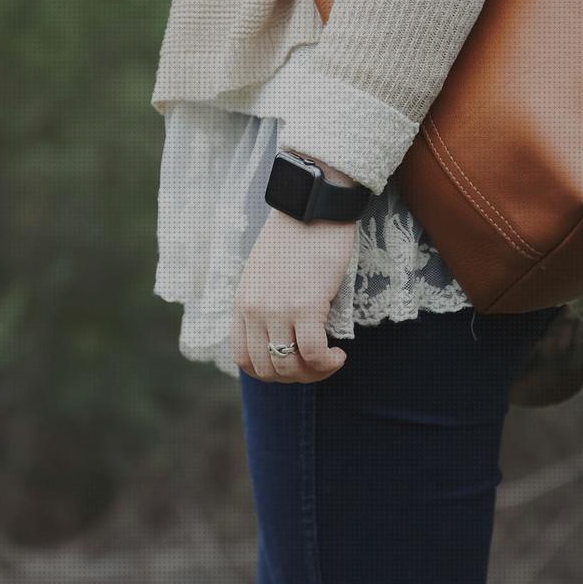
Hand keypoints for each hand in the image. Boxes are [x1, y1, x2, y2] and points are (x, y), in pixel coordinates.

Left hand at [232, 205, 355, 382]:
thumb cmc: (296, 236)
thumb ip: (266, 303)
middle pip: (266, 369)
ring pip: (288, 367)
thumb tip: (284, 337)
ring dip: (313, 374)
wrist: (312, 206)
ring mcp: (278, 309)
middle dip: (294, 377)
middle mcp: (254, 310)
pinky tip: (340, 354)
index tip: (293, 364)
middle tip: (316, 366)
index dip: (270, 372)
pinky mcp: (306, 304)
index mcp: (242, 303)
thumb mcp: (266, 274)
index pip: (244, 359)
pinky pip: (314, 353)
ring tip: (331, 361)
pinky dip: (328, 363)